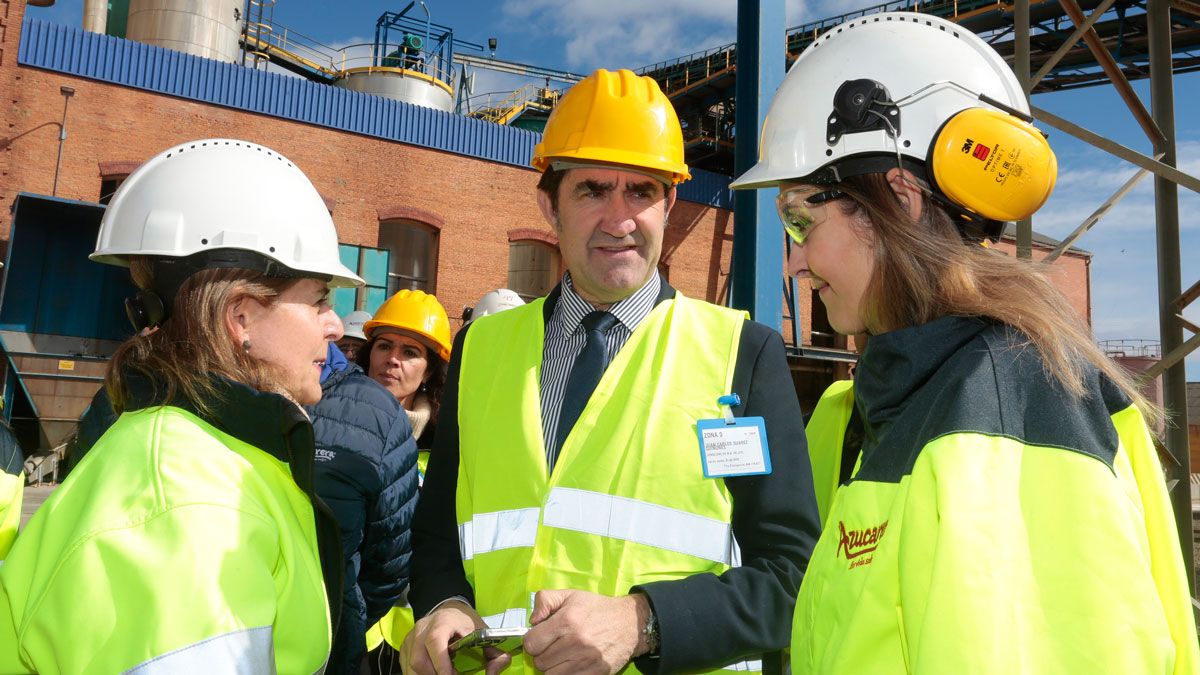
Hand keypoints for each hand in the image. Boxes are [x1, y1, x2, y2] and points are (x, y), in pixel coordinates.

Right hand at [400, 600, 511, 674]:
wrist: (449, 609)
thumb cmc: (465, 623)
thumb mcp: (483, 633)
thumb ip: (494, 653)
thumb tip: (495, 670)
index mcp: (442, 622)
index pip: (435, 642)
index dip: (441, 664)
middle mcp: (422, 628)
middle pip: (419, 659)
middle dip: (434, 674)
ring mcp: (411, 637)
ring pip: (410, 666)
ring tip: (443, 674)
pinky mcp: (405, 646)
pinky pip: (406, 667)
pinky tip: (433, 673)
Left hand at [523, 589, 649, 674]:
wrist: (630, 623)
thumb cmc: (596, 608)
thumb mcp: (570, 595)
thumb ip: (544, 600)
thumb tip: (532, 621)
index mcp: (566, 621)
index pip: (531, 643)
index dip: (532, 641)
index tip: (541, 638)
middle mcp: (575, 642)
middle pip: (540, 662)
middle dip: (543, 654)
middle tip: (554, 647)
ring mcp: (586, 661)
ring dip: (553, 667)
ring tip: (563, 656)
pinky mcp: (595, 674)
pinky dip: (566, 674)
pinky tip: (572, 665)